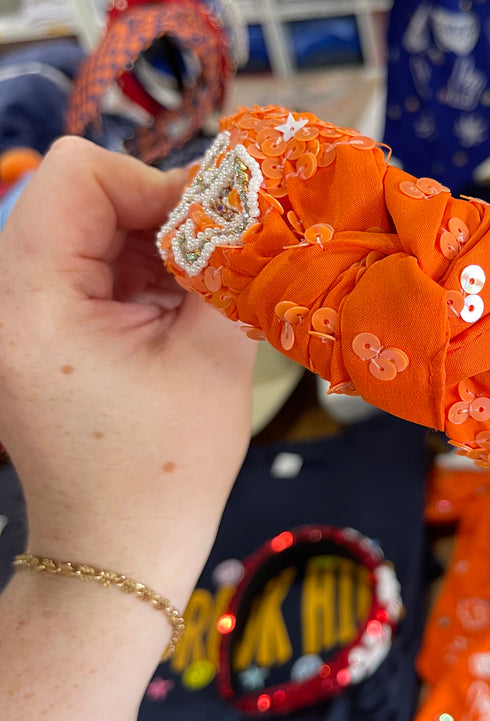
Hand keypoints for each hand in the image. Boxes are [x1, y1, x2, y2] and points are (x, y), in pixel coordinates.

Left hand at [0, 137, 255, 600]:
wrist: (118, 548)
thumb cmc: (167, 467)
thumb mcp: (211, 353)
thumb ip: (223, 264)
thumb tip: (235, 204)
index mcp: (30, 300)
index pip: (77, 172)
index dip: (152, 183)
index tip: (206, 232)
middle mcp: (2, 299)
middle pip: (77, 192)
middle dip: (152, 214)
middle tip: (207, 263)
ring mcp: (11, 316)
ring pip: (83, 223)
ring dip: (145, 244)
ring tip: (188, 298)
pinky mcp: (29, 331)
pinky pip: (81, 263)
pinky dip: (130, 271)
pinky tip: (166, 314)